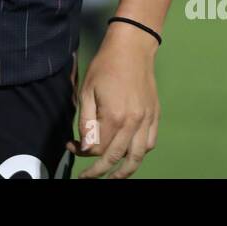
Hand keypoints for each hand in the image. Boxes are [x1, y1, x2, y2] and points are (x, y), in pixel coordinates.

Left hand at [65, 21, 160, 177]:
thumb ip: (85, 122)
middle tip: (87, 176)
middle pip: (116, 157)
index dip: (82, 152)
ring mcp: (147, 120)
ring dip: (125, 171)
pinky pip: (150, 143)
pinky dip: (140, 153)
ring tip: (114, 177)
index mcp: (114, 116)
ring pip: (137, 156)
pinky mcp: (154, 115)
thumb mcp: (86, 91)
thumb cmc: (106, 66)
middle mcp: (133, 122)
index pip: (97, 148)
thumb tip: (84, 146)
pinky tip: (131, 155)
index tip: (72, 147)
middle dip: (100, 170)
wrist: (132, 48)